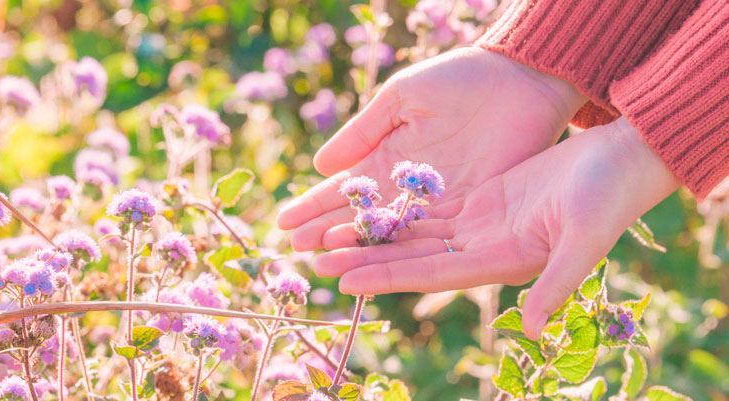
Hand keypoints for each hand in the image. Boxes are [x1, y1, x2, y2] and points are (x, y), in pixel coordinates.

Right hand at [276, 47, 586, 250]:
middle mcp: (407, 187)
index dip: (314, 205)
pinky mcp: (468, 211)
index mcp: (386, 156)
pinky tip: (375, 265)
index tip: (284, 222)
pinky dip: (402, 253)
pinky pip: (430, 237)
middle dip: (328, 232)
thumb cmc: (457, 78)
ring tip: (324, 263)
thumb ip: (363, 131)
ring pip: (391, 233)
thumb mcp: (401, 98)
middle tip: (296, 250)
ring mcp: (436, 203)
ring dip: (359, 249)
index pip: (343, 188)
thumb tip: (320, 165)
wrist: (518, 79)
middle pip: (362, 217)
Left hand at [313, 117, 679, 339]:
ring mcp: (479, 225)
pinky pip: (430, 205)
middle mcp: (482, 250)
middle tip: (318, 259)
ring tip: (331, 233)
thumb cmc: (608, 198)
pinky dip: (398, 207)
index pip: (430, 275)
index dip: (387, 278)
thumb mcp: (584, 240)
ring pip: (415, 231)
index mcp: (500, 263)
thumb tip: (535, 331)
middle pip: (412, 256)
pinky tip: (368, 205)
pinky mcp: (482, 199)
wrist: (620, 162)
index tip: (346, 281)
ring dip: (375, 233)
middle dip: (366, 257)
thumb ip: (556, 284)